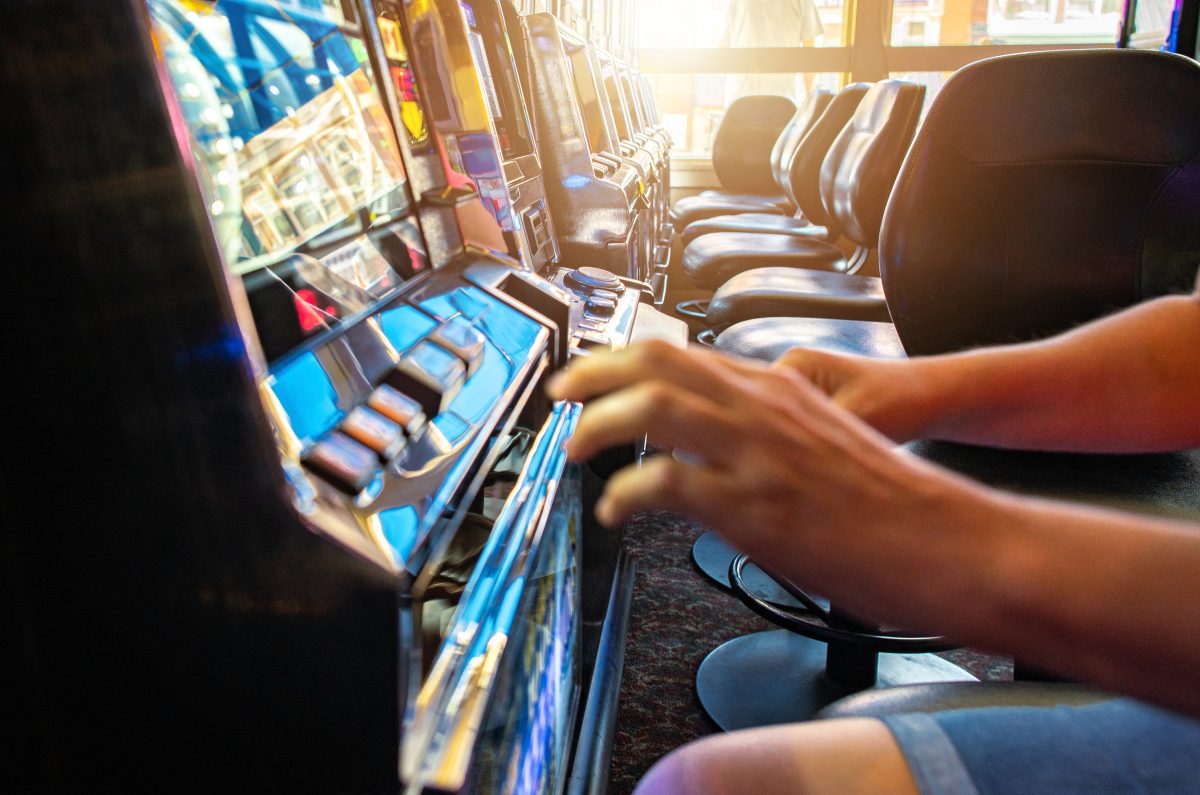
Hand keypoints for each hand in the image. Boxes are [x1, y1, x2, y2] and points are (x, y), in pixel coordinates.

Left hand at [546, 341, 971, 590]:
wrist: (951, 539)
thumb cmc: (896, 502)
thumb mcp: (827, 441)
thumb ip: (771, 431)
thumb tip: (721, 446)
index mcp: (780, 390)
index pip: (684, 352)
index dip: (624, 359)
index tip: (593, 375)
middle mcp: (763, 408)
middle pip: (657, 362)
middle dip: (594, 373)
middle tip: (562, 397)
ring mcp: (757, 454)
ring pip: (652, 407)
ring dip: (598, 425)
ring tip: (576, 449)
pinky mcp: (756, 506)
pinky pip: (667, 482)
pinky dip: (626, 493)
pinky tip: (616, 510)